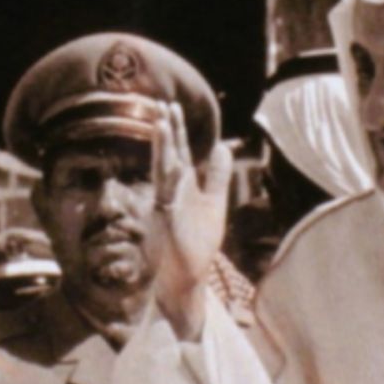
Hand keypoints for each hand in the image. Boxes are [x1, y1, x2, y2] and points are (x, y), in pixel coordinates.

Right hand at [150, 101, 232, 340]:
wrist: (184, 279)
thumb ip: (216, 176)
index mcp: (180, 187)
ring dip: (162, 148)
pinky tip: (173, 165)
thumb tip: (222, 146)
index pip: (177, 153)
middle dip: (165, 131)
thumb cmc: (196, 244)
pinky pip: (166, 198)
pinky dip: (169, 181)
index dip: (175, 131)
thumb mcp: (213, 203)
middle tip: (161, 104)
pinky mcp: (166, 224)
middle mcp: (169, 192)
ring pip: (162, 172)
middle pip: (167, 156)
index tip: (170, 107)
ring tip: (161, 124)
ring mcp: (165, 206)